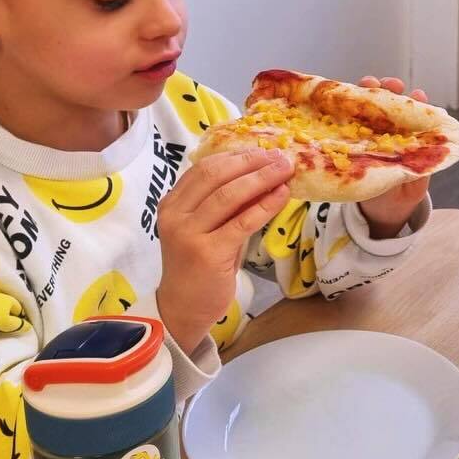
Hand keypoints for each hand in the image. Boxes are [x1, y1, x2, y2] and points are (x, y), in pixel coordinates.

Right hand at [155, 149, 293, 353]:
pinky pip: (242, 222)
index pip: (205, 168)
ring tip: (286, 170)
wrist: (183, 308)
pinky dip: (265, 205)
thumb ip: (225, 205)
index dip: (237, 156)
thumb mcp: (206, 228)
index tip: (264, 151)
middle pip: (216, 175)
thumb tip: (263, 175)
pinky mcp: (208, 253)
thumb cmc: (198, 266)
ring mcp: (189, 234)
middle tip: (280, 157)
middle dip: (252, 162)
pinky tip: (282, 195)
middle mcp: (176, 214)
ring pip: (229, 194)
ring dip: (262, 178)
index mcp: (172, 203)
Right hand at [356, 76, 430, 238]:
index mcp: (409, 139)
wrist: (377, 215)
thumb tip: (424, 155)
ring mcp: (367, 134)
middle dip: (391, 90)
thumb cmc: (400, 197)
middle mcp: (389, 132)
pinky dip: (344, 107)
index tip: (417, 96)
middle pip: (390, 105)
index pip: (414, 114)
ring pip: (367, 106)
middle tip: (390, 84)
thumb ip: (419, 170)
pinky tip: (341, 98)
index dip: (416, 103)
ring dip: (368, 91)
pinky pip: (345, 120)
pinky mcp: (347, 140)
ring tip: (368, 83)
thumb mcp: (414, 185)